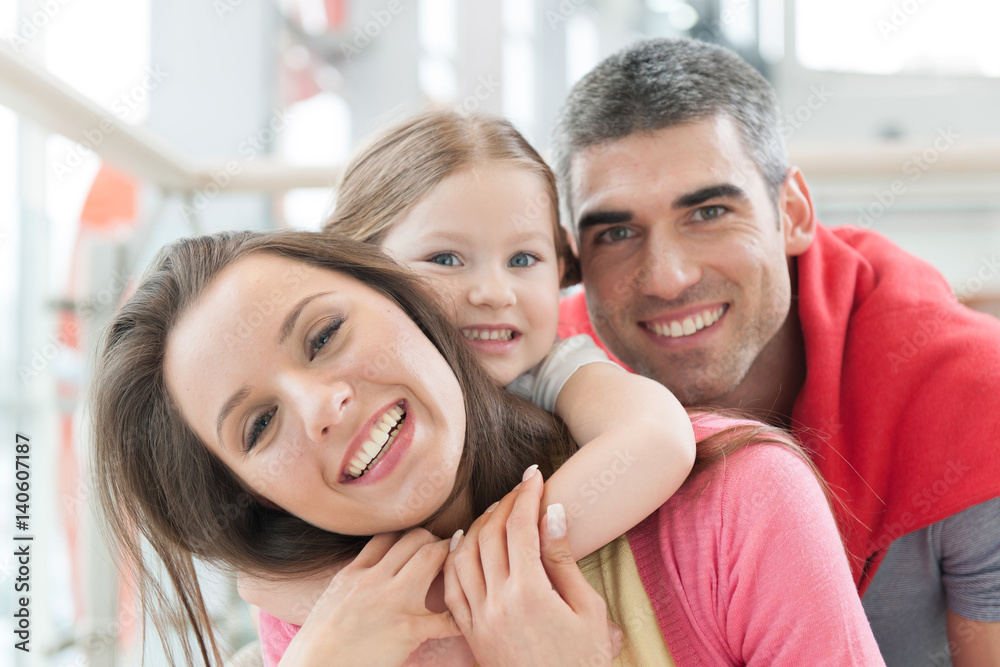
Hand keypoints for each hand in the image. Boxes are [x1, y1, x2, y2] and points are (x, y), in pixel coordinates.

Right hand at [279, 529, 460, 666]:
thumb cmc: (318, 646)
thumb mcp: (331, 600)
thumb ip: (351, 583)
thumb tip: (363, 580)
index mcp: (353, 573)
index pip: (387, 537)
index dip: (407, 537)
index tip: (418, 546)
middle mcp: (374, 579)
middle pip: (414, 538)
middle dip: (434, 541)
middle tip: (444, 555)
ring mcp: (392, 600)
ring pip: (431, 557)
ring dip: (449, 561)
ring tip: (456, 571)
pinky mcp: (408, 627)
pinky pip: (444, 617)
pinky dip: (457, 619)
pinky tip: (461, 622)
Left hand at [444, 468, 621, 666]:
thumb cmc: (583, 661)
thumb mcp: (586, 609)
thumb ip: (563, 559)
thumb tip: (552, 513)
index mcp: (530, 593)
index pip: (521, 527)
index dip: (527, 495)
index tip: (535, 475)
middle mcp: (497, 602)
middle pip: (490, 535)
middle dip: (505, 503)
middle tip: (521, 489)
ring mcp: (478, 619)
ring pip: (463, 556)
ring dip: (478, 526)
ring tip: (497, 510)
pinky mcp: (470, 634)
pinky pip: (450, 588)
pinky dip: (454, 558)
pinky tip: (463, 542)